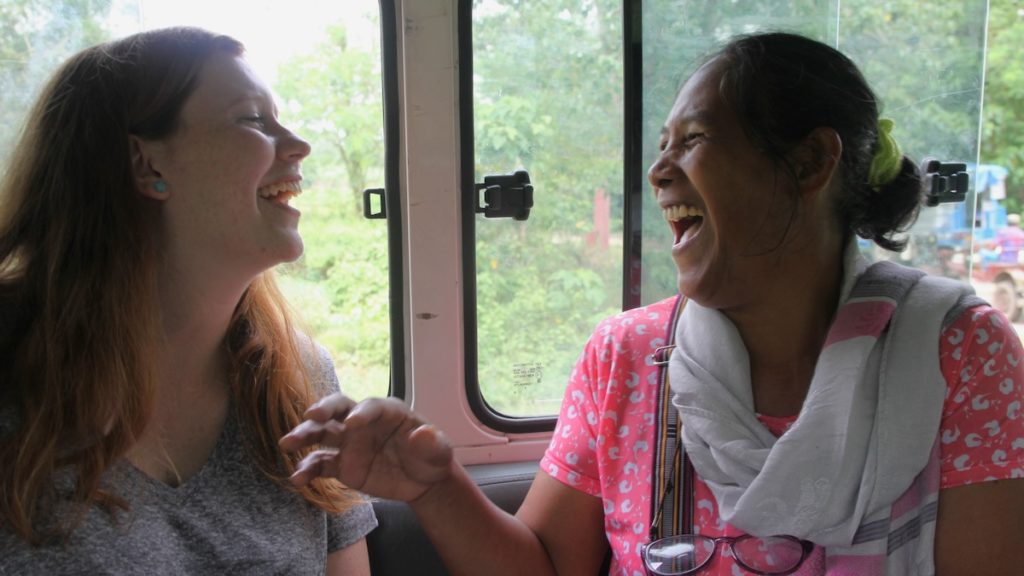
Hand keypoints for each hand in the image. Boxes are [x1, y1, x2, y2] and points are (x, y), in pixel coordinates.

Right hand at [279, 394, 453, 501]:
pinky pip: (321, 464)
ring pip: (322, 433)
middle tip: (311, 416)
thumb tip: (422, 434)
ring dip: (304, 435)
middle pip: (338, 408)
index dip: (361, 412)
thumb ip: (432, 442)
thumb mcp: (439, 451)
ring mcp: (350, 442)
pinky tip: (297, 478)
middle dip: (324, 409)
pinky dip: (307, 469)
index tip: (352, 423)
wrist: (423, 481)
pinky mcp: (342, 465)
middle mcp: (363, 422)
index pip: (370, 406)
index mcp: (387, 411)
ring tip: (286, 444)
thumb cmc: (431, 457)